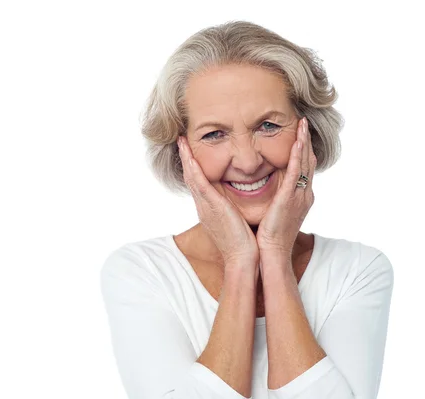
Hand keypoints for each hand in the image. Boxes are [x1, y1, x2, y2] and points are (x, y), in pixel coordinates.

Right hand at [178, 135, 258, 267]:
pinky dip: (194, 169)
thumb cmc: (243, 243)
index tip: (190, 151)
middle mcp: (203, 206)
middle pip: (190, 177)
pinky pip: (200, 184)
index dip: (192, 166)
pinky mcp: (212, 207)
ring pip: (191, 177)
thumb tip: (236, 200)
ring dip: (186, 158)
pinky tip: (190, 156)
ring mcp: (205, 207)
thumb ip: (232, 208)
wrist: (242, 260)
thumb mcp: (235, 221)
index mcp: (209, 208)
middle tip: (181, 140)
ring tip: (182, 141)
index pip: (198, 182)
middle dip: (185, 157)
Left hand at [256, 117, 315, 263]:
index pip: (302, 168)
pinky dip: (297, 156)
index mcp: (299, 198)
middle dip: (306, 141)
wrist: (270, 254)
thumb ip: (275, 199)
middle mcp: (303, 195)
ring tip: (302, 124)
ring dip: (303, 142)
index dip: (303, 150)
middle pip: (307, 162)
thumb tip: (268, 190)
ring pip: (304, 163)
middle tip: (304, 122)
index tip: (299, 133)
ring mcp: (299, 196)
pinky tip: (297, 142)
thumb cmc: (268, 237)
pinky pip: (295, 173)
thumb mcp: (275, 213)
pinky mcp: (289, 199)